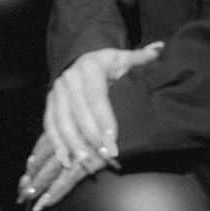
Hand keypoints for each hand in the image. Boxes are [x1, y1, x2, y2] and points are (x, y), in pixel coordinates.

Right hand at [18, 42, 164, 209]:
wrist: (77, 59)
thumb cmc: (105, 64)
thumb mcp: (122, 57)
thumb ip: (141, 57)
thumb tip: (160, 48)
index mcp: (89, 67)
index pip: (96, 97)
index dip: (104, 120)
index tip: (113, 140)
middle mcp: (69, 79)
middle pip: (79, 113)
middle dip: (91, 136)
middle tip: (105, 156)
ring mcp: (56, 93)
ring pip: (62, 122)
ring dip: (73, 144)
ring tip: (86, 162)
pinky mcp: (49, 104)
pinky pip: (50, 126)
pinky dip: (57, 145)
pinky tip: (67, 161)